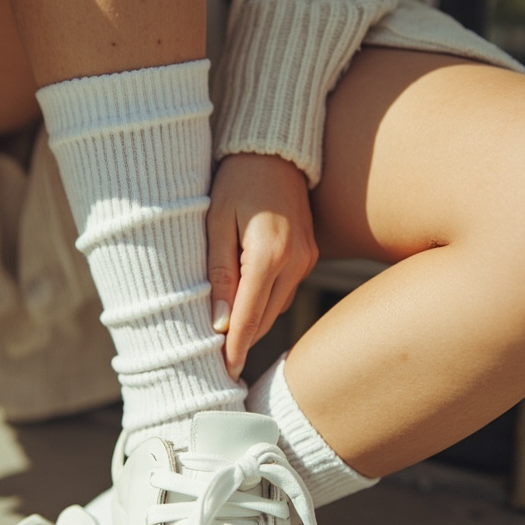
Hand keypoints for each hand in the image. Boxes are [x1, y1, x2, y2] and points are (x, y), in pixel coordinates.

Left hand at [207, 152, 317, 378]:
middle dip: (242, 341)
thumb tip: (220, 324)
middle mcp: (295, 261)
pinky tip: (244, 308)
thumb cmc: (236, 182)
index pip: (250, 316)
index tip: (224, 373)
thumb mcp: (215, 223)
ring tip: (225, 340)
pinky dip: (264, 304)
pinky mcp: (309, 256)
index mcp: (269, 253)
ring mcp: (306, 260)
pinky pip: (283, 292)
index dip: (236, 348)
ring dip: (253, 324)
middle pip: (265, 319)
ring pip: (276, 308)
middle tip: (217, 363)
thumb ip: (218, 274)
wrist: (273, 151)